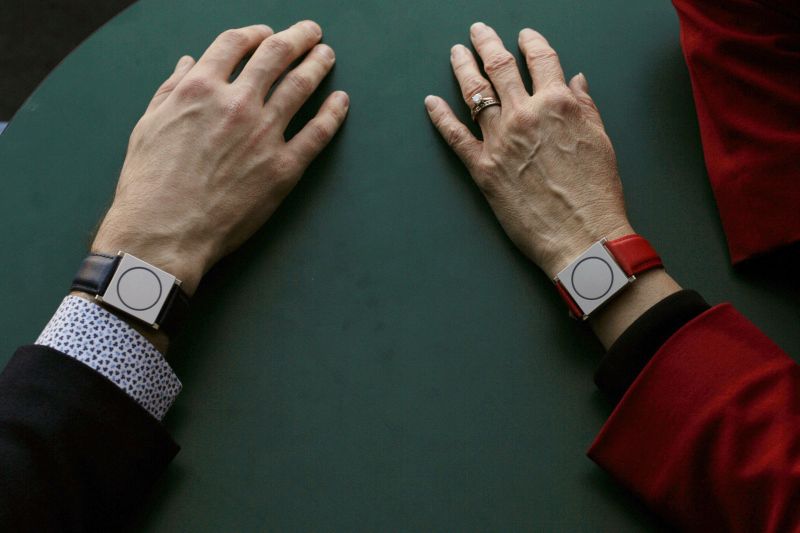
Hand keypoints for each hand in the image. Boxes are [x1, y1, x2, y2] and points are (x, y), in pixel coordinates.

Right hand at [93, 22, 348, 294]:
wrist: (164, 233)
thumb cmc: (149, 185)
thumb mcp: (148, 126)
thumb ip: (171, 90)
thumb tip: (189, 62)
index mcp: (200, 89)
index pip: (235, 44)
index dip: (254, 33)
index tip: (266, 32)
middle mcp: (236, 104)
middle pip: (276, 55)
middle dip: (297, 37)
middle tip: (311, 32)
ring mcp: (263, 135)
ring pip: (300, 87)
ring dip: (318, 65)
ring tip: (327, 55)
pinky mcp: (284, 168)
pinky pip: (317, 133)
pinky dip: (333, 113)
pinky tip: (341, 101)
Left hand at [425, 23, 632, 277]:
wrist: (582, 236)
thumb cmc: (596, 194)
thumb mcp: (601, 141)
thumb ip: (585, 107)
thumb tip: (575, 81)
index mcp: (558, 104)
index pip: (541, 59)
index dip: (531, 43)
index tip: (524, 36)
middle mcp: (525, 115)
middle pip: (500, 68)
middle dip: (486, 44)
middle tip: (477, 32)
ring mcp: (499, 140)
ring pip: (474, 93)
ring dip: (462, 68)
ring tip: (456, 53)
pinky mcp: (482, 168)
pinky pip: (455, 136)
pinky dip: (440, 117)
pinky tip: (431, 103)